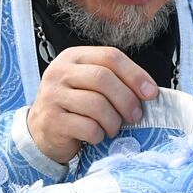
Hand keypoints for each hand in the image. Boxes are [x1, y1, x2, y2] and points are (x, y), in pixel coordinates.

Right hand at [27, 47, 158, 164]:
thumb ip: (114, 81)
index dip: (135, 74)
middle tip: (136, 116)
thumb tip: (149, 91)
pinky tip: (97, 136)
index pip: (110, 57)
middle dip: (126, 100)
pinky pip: (87, 127)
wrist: (41, 131)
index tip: (151, 93)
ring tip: (113, 128)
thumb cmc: (74, 107)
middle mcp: (59, 72)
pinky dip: (99, 135)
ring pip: (96, 104)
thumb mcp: (89, 85)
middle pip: (103, 78)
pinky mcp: (52, 120)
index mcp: (73, 57)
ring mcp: (52, 96)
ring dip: (113, 121)